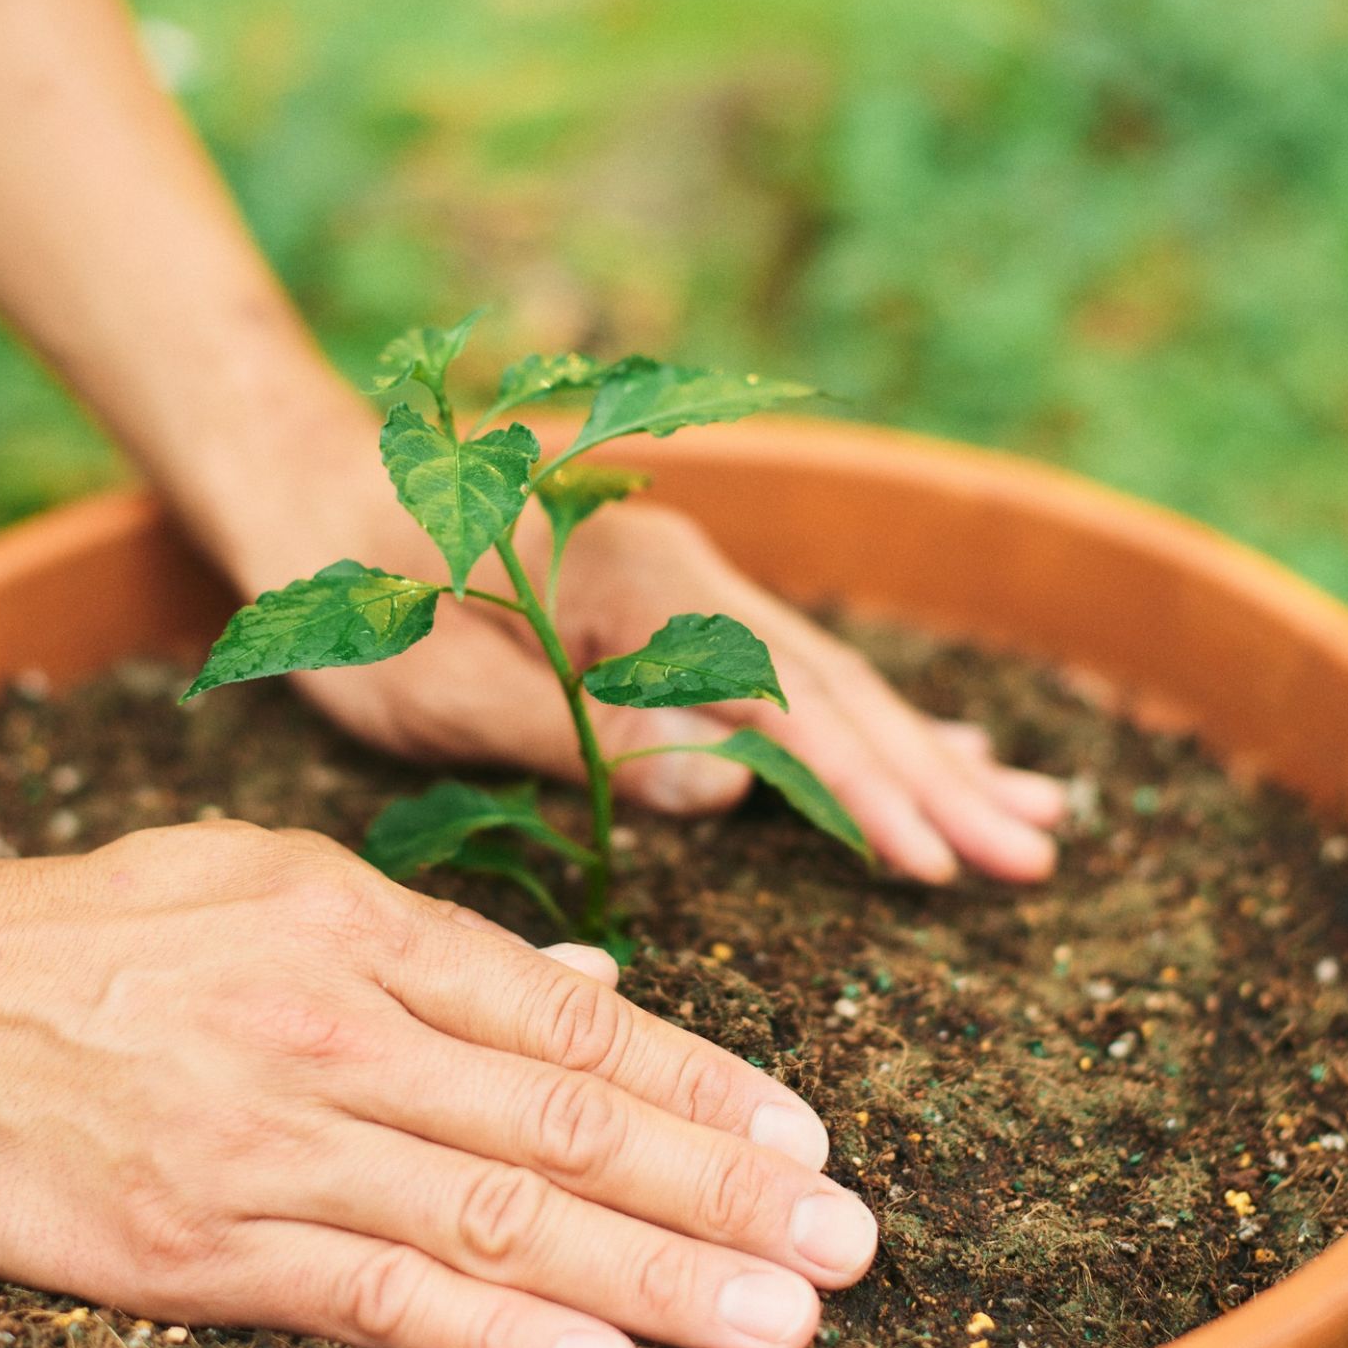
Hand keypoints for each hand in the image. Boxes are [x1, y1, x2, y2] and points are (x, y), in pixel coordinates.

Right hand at [0, 823, 872, 1347]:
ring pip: (501, 1213)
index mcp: (370, 932)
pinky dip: (495, 1337)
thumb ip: (443, 947)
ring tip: (777, 1318)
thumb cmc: (108, 932)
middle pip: (568, 1122)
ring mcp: (279, 1138)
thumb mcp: (280, 884)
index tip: (806, 1140)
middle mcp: (346, 1030)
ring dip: (653, 1275)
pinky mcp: (205, 1239)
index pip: (576, 1022)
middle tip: (845, 1244)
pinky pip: (375, 1291)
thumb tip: (597, 985)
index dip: (703, 1086)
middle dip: (721, 1190)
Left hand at [252, 481, 1066, 884]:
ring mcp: (691, 589)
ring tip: (1034, 816)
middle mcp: (688, 577)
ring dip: (931, 753)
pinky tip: (940, 752)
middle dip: (939, 780)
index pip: (783, 704)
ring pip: (834, 682)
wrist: (310, 486)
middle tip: (1037, 855)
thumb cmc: (351, 594)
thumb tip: (730, 786)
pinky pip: (798, 674)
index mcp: (637, 589)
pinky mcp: (677, 611)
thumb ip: (578, 734)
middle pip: (839, 689)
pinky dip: (876, 722)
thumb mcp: (433, 684)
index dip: (866, 789)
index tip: (941, 861)